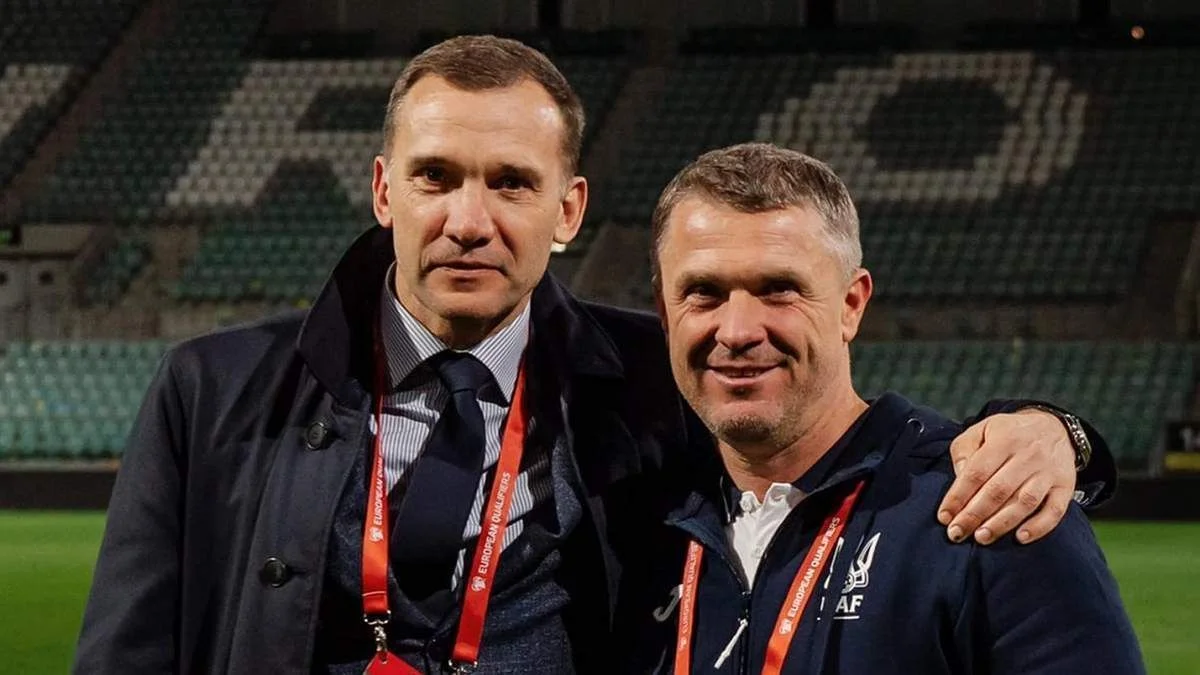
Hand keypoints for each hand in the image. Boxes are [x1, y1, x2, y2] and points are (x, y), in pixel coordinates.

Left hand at [936, 409, 1075, 545]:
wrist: (1053, 427)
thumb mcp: (981, 430)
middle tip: (957, 533)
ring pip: (1025, 502)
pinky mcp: (1065, 486)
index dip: (958, 496)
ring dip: (1002, 523)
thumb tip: (958, 479)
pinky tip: (1021, 538)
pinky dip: (1039, 526)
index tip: (944, 516)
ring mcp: (1048, 472)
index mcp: (1003, 441)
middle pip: (998, 490)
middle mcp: (1028, 456)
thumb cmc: (1008, 434)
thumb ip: (964, 451)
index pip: (976, 472)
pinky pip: (1055, 510)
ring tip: (981, 538)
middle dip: (974, 515)